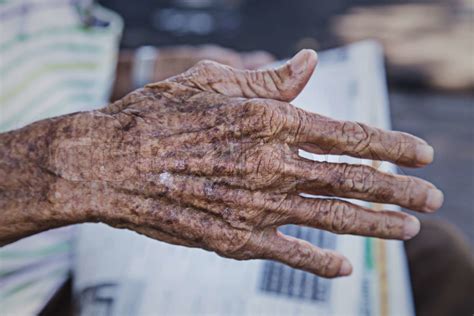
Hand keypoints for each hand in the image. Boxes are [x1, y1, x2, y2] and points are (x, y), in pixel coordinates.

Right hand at [19, 50, 442, 276]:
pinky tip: (345, 268)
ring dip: (375, 225)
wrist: (107, 162)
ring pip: (331, 218)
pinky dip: (321, 262)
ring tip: (407, 230)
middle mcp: (272, 165)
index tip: (423, 154)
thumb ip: (269, 81)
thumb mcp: (212, 82)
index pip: (348, 134)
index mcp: (269, 121)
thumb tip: (309, 62)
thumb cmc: (158, 115)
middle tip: (433, 198)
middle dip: (399, 189)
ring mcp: (255, 206)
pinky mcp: (233, 239)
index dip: (391, 144)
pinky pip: (288, 253)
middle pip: (352, 179)